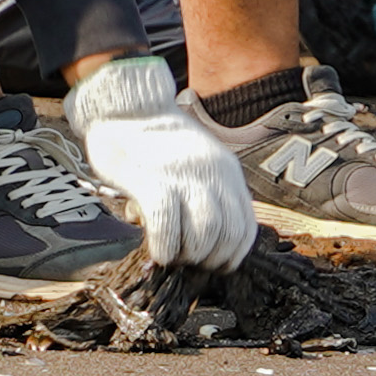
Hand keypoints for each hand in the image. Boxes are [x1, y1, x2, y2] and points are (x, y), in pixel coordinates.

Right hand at [65, 55, 254, 270]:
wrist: (128, 109)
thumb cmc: (157, 144)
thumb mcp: (197, 166)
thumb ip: (204, 197)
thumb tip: (199, 243)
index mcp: (227, 172)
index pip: (247, 226)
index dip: (234, 255)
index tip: (216, 266)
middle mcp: (213, 174)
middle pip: (227, 234)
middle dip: (209, 260)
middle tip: (188, 263)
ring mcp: (184, 177)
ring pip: (204, 233)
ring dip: (188, 256)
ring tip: (171, 257)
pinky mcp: (151, 180)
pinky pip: (166, 224)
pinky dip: (164, 247)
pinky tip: (157, 254)